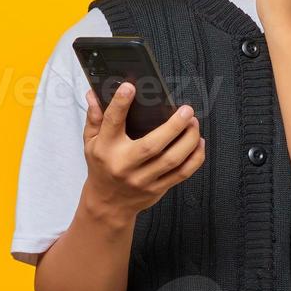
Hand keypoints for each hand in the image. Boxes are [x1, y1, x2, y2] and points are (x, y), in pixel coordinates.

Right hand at [81, 82, 205, 223]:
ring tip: (194, 123)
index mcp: (106, 149)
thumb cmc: (102, 166)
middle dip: (173, 126)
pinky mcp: (157, 189)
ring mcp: (142, 180)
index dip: (120, 104)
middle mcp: (124, 165)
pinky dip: (195, 157)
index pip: (112, 123)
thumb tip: (94, 93)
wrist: (108, 204)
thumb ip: (95, 118)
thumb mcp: (91, 142)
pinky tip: (199, 143)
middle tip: (186, 110)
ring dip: (188, 140)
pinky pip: (182, 173)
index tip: (130, 86)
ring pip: (172, 160)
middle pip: (152, 145)